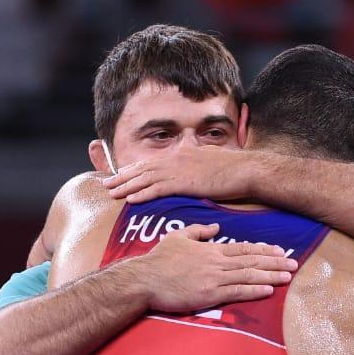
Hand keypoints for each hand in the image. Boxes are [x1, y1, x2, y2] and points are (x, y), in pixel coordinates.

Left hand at [103, 146, 256, 204]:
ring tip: (111, 193)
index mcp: (182, 154)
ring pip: (146, 179)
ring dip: (126, 186)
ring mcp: (180, 170)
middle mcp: (177, 159)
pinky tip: (130, 200)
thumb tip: (191, 171)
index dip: (134, 169)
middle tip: (106, 184)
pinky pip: (158, 189)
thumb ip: (196, 165)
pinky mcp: (186, 183)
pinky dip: (142, 194)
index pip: (152, 162)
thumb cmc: (234, 170)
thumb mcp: (211, 161)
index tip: (120, 174)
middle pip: (144, 169)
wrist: (247, 170)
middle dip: (123, 177)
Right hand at [123, 222, 296, 312]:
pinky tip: (269, 289)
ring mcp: (214, 279)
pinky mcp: (209, 295)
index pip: (243, 248)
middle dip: (275, 262)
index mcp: (210, 249)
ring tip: (288, 275)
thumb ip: (198, 231)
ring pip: (248, 275)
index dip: (263, 249)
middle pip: (251, 260)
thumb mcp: (177, 237)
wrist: (145, 279)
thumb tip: (215, 227)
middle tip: (294, 263)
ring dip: (271, 275)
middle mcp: (217, 262)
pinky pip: (237, 291)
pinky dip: (255, 290)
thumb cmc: (158, 260)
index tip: (280, 250)